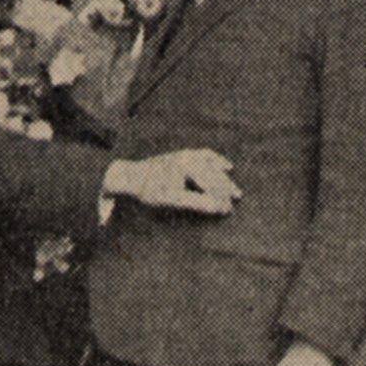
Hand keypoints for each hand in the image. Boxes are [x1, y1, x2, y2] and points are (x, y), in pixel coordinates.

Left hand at [102, 148, 239, 214]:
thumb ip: (197, 203)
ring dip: (224, 178)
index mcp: (188, 165)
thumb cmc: (149, 189)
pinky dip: (216, 160)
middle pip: (214, 174)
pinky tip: (225, 166)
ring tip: (235, 189)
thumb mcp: (173, 200)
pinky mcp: (183, 155)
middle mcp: (189, 156)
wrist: (128, 176)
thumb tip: (219, 208)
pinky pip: (205, 155)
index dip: (221, 198)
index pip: (211, 184)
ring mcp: (186, 154)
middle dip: (225, 189)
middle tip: (236, 201)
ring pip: (212, 165)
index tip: (229, 211)